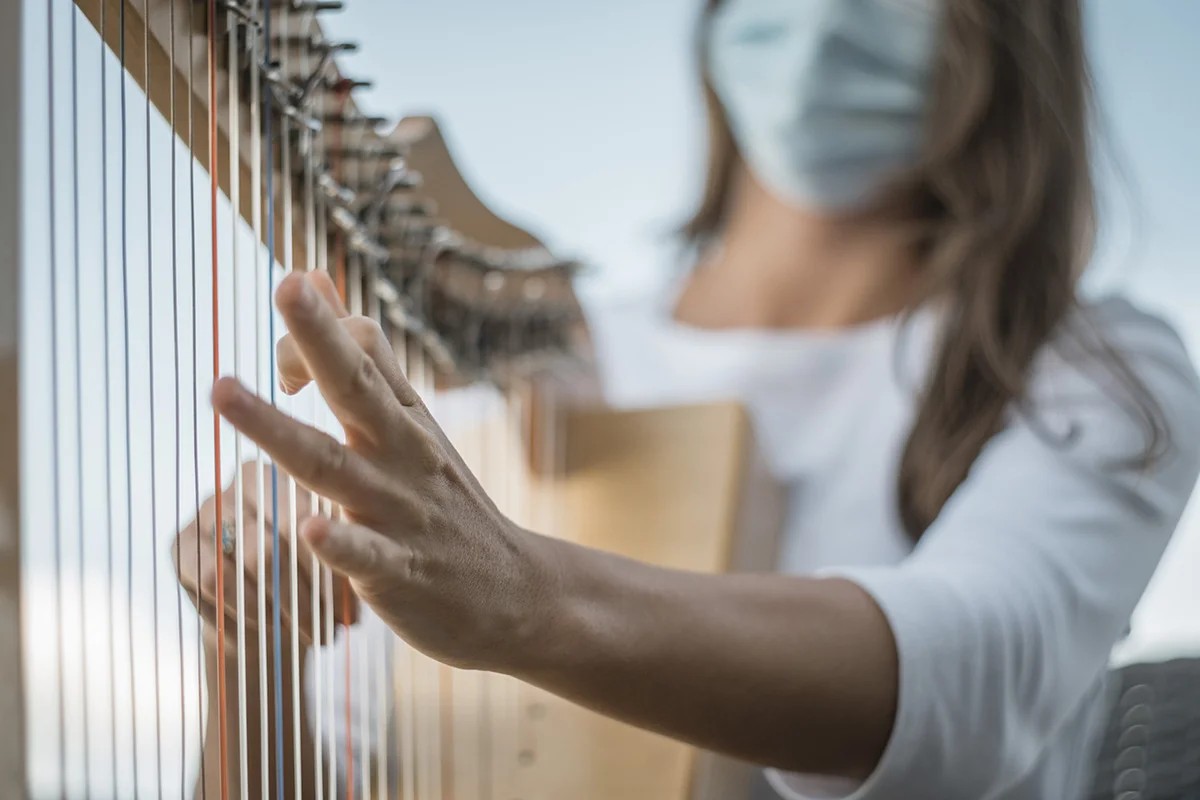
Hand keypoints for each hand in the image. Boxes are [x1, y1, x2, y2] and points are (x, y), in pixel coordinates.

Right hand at [174, 459, 358, 649]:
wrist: (271, 614)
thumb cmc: (317, 581)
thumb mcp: (342, 568)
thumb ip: (350, 565)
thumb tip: (352, 601)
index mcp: (296, 472)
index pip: (308, 517)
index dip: (325, 565)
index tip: (341, 605)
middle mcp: (248, 480)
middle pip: (276, 541)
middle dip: (301, 594)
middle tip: (321, 627)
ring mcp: (211, 507)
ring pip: (247, 560)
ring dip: (276, 605)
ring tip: (298, 630)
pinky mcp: (182, 543)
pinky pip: (213, 578)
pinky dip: (242, 608)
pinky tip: (261, 623)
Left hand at [211, 271, 558, 670]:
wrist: (519, 594)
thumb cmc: (450, 505)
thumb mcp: (413, 423)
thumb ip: (364, 358)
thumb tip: (310, 275)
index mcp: (405, 417)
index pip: (360, 349)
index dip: (313, 331)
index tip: (287, 365)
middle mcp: (403, 454)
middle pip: (354, 386)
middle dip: (317, 337)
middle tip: (286, 285)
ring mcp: (401, 513)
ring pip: (333, 467)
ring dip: (277, 429)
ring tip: (222, 391)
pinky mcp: (400, 574)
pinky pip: (366, 556)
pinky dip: (341, 541)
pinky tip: (309, 529)